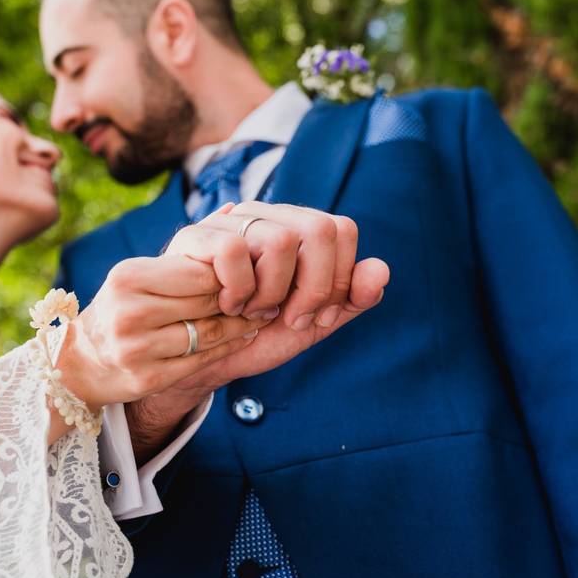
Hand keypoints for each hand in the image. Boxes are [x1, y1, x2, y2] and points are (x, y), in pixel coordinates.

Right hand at [55, 254, 270, 411]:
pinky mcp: (147, 379)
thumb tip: (234, 210)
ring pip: (209, 334)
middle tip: (262, 298)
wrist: (83, 360)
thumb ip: (189, 249)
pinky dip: (228, 349)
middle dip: (240, 300)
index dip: (229, 275)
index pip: (200, 272)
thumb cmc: (124, 307)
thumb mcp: (142, 274)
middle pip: (207, 303)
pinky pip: (202, 361)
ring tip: (257, 318)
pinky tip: (241, 339)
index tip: (246, 276)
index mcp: (128, 277)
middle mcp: (129, 311)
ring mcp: (136, 349)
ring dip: (240, 327)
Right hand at [168, 201, 362, 329]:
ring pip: (281, 240)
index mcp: (298, 230)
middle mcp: (267, 217)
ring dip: (272, 293)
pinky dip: (239, 290)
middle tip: (289, 318)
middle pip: (319, 229)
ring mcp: (231, 222)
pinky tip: (230, 307)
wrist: (203, 360)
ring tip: (255, 313)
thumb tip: (381, 270)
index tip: (316, 315)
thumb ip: (350, 300)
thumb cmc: (257, 335)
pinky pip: (232, 249)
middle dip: (314, 288)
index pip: (342, 229)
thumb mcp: (313, 323)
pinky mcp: (195, 237)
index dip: (338, 278)